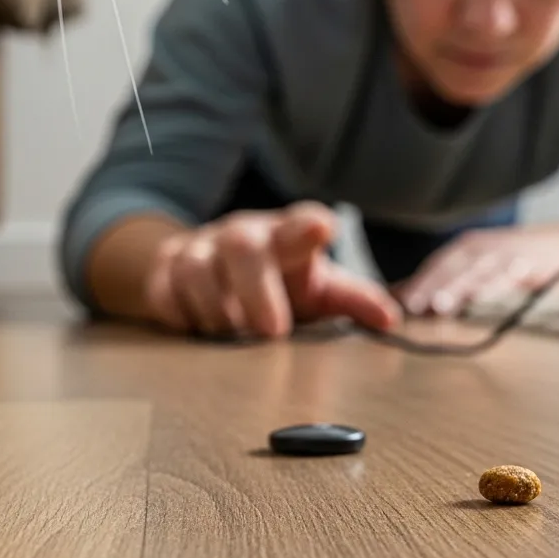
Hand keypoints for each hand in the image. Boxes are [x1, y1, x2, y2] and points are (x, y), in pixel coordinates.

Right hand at [143, 201, 402, 337]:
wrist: (213, 270)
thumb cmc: (279, 281)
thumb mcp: (317, 289)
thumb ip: (353, 301)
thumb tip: (392, 319)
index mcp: (286, 237)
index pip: (300, 222)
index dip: (308, 226)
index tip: (322, 229)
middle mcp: (242, 235)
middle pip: (243, 245)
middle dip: (256, 288)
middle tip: (273, 331)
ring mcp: (200, 250)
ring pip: (196, 269)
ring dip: (217, 310)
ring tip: (233, 335)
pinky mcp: (166, 271)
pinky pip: (166, 291)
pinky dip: (182, 316)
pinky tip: (197, 330)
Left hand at [393, 223, 558, 316]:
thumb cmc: (519, 263)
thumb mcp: (480, 268)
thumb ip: (445, 283)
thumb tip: (401, 298)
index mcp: (470, 249)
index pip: (437, 265)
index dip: (417, 282)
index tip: (395, 304)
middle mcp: (486, 248)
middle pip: (452, 267)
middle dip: (431, 286)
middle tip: (411, 306)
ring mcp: (510, 254)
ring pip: (479, 272)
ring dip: (459, 288)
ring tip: (441, 305)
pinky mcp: (535, 264)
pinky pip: (514, 276)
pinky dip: (498, 286)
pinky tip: (484, 298)